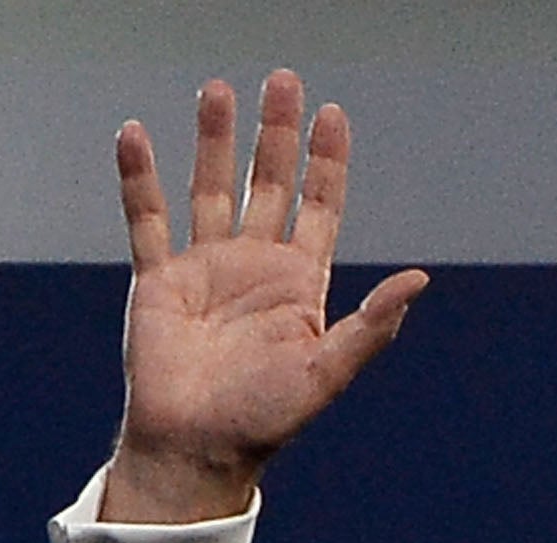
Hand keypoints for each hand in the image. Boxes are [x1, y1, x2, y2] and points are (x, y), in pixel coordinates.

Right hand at [100, 70, 428, 523]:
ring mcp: (206, 269)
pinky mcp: (158, 280)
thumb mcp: (329, 371)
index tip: (332, 115)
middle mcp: (255, 267)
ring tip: (218, 90)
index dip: (327, 162)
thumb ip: (372, 324)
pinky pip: (147, 219)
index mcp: (299, 285)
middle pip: (268, 184)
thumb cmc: (266, 418)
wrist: (198, 446)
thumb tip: (419, 280)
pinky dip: (139, 179)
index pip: (319, 206)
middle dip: (276, 134)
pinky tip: (137, 136)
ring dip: (215, 140)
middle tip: (283, 80)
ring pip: (211, 188)